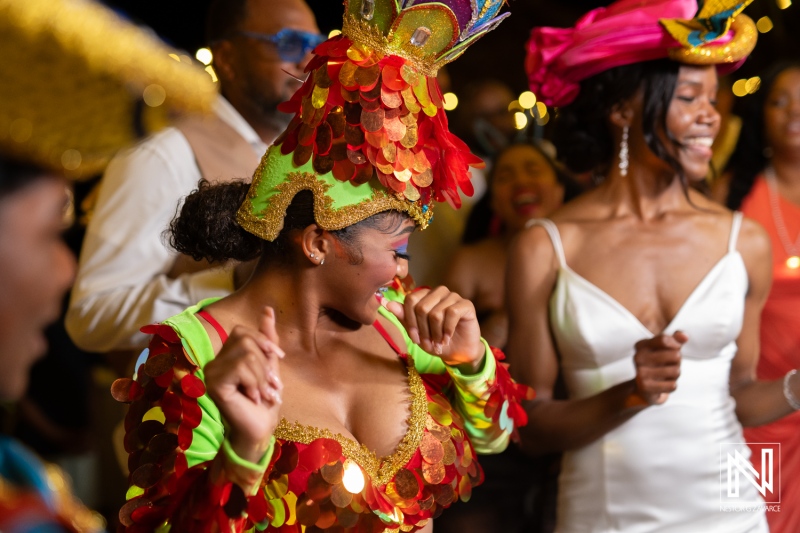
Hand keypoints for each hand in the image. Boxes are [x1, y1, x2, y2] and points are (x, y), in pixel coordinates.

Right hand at [204, 307, 283, 462]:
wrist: (261, 428)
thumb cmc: (265, 399)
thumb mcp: (270, 364)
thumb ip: (267, 338)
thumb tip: (268, 309)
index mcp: (225, 355)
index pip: (242, 331)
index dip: (263, 342)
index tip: (277, 359)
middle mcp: (213, 362)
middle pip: (246, 341)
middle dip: (265, 364)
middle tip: (269, 385)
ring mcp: (210, 373)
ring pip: (246, 354)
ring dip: (262, 376)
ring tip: (262, 393)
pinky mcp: (214, 384)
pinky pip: (240, 368)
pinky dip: (254, 382)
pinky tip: (253, 397)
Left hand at [382, 287, 483, 371]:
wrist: (457, 352)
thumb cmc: (435, 340)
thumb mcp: (416, 332)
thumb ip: (403, 317)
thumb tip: (387, 303)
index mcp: (425, 295)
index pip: (410, 300)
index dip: (410, 322)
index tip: (414, 339)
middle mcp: (439, 292)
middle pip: (422, 307)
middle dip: (423, 330)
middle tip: (429, 343)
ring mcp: (453, 297)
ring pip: (436, 313)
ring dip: (435, 333)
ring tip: (438, 343)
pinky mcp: (466, 304)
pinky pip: (452, 313)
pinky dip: (447, 330)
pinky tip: (447, 339)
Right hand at [631, 331, 685, 405]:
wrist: (645, 386)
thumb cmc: (659, 363)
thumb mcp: (667, 348)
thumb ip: (676, 339)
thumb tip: (684, 336)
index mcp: (641, 345)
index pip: (665, 339)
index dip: (675, 345)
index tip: (673, 348)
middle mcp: (638, 357)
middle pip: (675, 355)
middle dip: (678, 361)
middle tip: (669, 364)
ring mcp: (640, 372)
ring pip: (676, 371)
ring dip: (676, 374)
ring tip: (666, 374)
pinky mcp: (645, 387)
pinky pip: (672, 385)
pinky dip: (671, 385)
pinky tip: (662, 384)